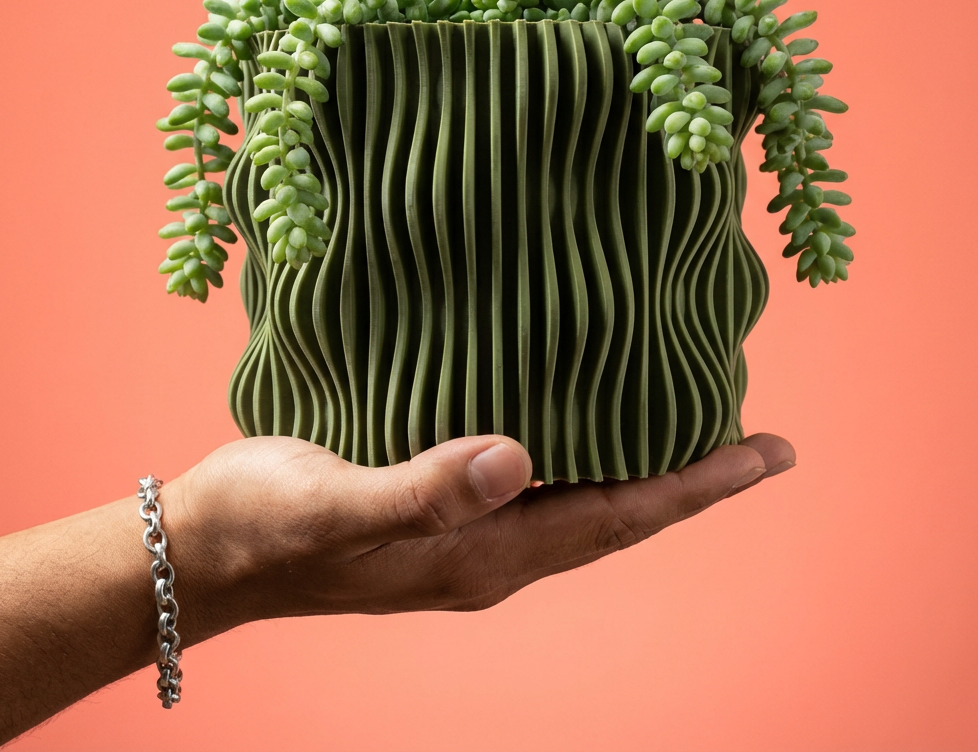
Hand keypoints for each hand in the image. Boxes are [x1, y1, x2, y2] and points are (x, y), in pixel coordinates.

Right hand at [166, 431, 795, 632]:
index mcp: (485, 555)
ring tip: (692, 429)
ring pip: (583, 500)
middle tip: (756, 443)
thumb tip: (518, 460)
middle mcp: (491, 552)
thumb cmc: (266, 524)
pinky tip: (583, 421)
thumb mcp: (338, 505)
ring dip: (643, 470)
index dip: (697, 487)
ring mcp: (468, 534)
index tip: (769, 454)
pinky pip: (537, 481)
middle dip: (691, 481)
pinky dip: (582, 454)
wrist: (209, 546)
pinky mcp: (441, 508)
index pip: (618, 518)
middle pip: (618, 515)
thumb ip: (425, 491)